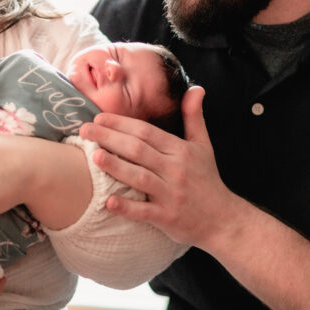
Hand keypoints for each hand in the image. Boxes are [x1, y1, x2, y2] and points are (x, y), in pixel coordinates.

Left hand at [80, 86, 237, 248]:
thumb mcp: (203, 145)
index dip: (122, 123)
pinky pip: (145, 212)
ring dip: (116, 166)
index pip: (147, 132)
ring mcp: (171, 194)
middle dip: (110, 138)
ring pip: (140, 178)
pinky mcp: (167, 218)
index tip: (99, 117)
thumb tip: (196, 88)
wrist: (224, 221)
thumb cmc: (207, 179)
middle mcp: (175, 170)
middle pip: (139, 150)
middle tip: (84, 130)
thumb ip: (194, 116)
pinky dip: (127, 208)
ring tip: (93, 156)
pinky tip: (107, 202)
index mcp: (180, 150)